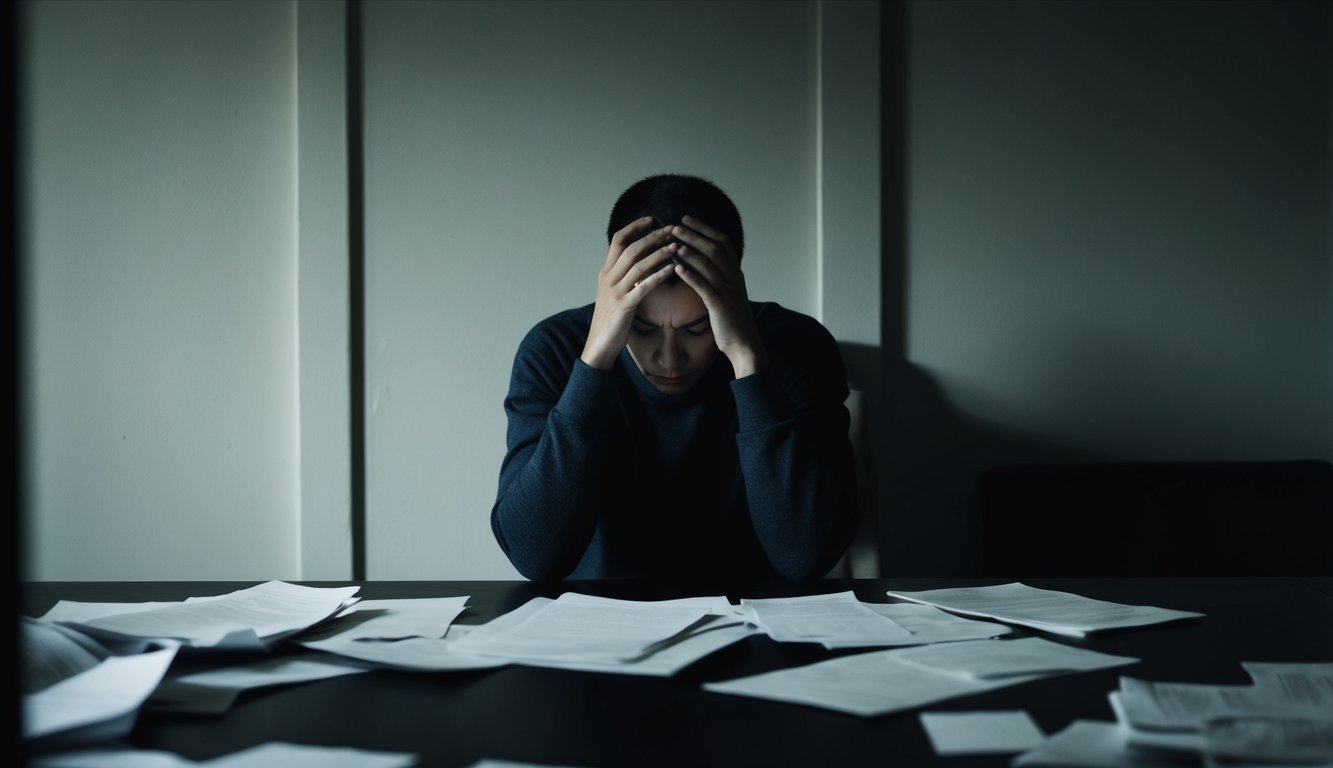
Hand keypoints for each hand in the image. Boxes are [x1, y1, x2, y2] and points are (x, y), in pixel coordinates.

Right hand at [580, 217, 680, 370]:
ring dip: (659, 253)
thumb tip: (637, 260)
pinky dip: (659, 275)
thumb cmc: (610, 319)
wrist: (599, 344)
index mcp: (605, 271)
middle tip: (672, 229)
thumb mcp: (612, 292)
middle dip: (653, 236)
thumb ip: (622, 275)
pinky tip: (673, 269)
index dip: (634, 227)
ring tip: (676, 245)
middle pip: (631, 248)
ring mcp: (615, 291)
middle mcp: (608, 277)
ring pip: (638, 264)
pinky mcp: (624, 306)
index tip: (652, 219)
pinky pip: (644, 286)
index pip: (618, 240)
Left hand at [669, 215, 768, 377]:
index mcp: (736, 273)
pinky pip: (704, 285)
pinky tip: (676, 267)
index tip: (687, 219)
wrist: (745, 344)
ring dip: (689, 250)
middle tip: (675, 225)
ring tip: (672, 242)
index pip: (723, 241)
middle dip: (694, 234)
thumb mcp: (729, 294)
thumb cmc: (733, 321)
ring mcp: (728, 290)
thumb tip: (702, 264)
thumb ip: (720, 278)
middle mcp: (734, 277)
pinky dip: (690, 274)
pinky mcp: (720, 304)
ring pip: (709, 263)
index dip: (705, 228)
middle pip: (714, 247)